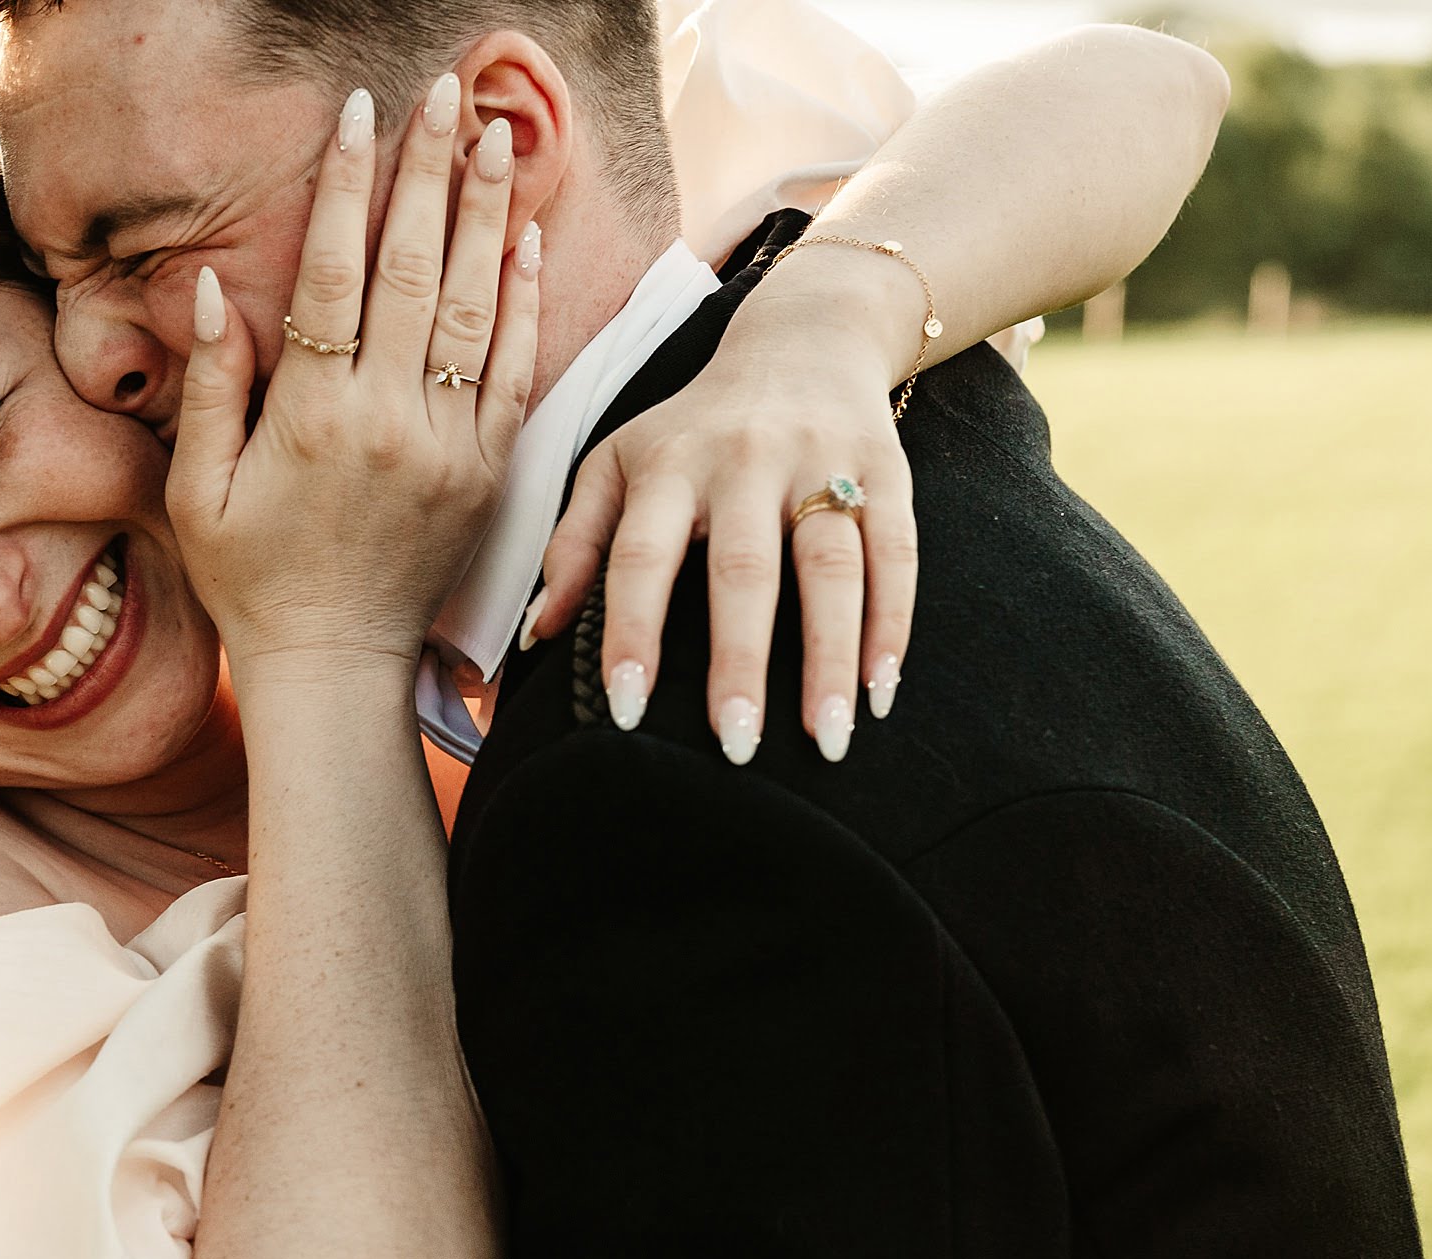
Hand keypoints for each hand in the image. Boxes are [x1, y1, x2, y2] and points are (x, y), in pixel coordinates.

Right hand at [166, 78, 540, 672]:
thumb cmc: (253, 579)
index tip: (359, 116)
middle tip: (445, 94)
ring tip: (496, 138)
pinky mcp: (488, 471)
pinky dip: (524, 302)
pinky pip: (514, 370)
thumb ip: (209, 385)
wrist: (335, 666)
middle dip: (430, 172)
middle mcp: (389, 420)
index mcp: (313, 416)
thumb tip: (211, 288)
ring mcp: (449, 445)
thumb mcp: (200, 488)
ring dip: (486, 216)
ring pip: (473, 307)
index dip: (346, 188)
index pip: (334, 274)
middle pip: (414, 269)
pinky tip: (527, 240)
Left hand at [528, 293, 918, 765]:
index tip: (626, 712)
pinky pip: (897, 554)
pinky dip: (892, 625)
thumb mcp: (617, 462)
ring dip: (832, 658)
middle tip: (736, 749)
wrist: (804, 337)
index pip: (641, 557)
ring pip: (832, 568)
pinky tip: (882, 691)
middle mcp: (745, 459)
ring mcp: (822, 462)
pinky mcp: (887, 470)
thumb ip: (575, 544)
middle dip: (740, 662)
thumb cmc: (692, 426)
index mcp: (668, 464)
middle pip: (744, 570)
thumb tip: (535, 635)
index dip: (630, 633)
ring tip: (829, 739)